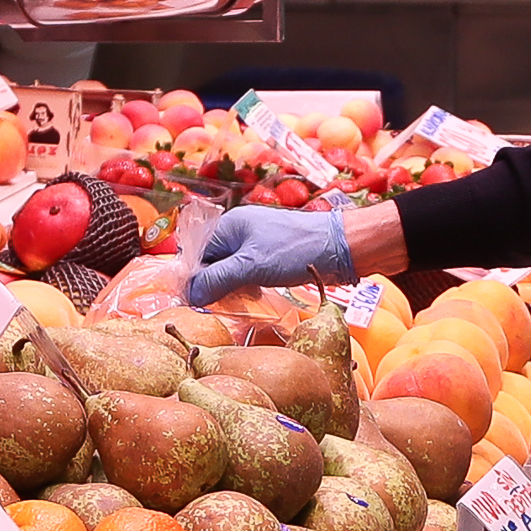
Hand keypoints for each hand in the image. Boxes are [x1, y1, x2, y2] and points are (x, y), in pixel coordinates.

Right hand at [185, 207, 352, 304]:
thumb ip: (217, 279)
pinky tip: (254, 296)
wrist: (341, 246)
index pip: (196, 253)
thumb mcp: (250, 267)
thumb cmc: (295, 250)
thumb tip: (190, 295)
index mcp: (229, 225)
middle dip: (213, 284)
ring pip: (231, 268)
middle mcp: (240, 230)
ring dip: (231, 287)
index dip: (194, 277)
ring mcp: (257, 241)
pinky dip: (247, 284)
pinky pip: (248, 270)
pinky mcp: (272, 254)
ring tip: (238, 302)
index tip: (197, 302)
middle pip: (212, 261)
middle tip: (220, 305)